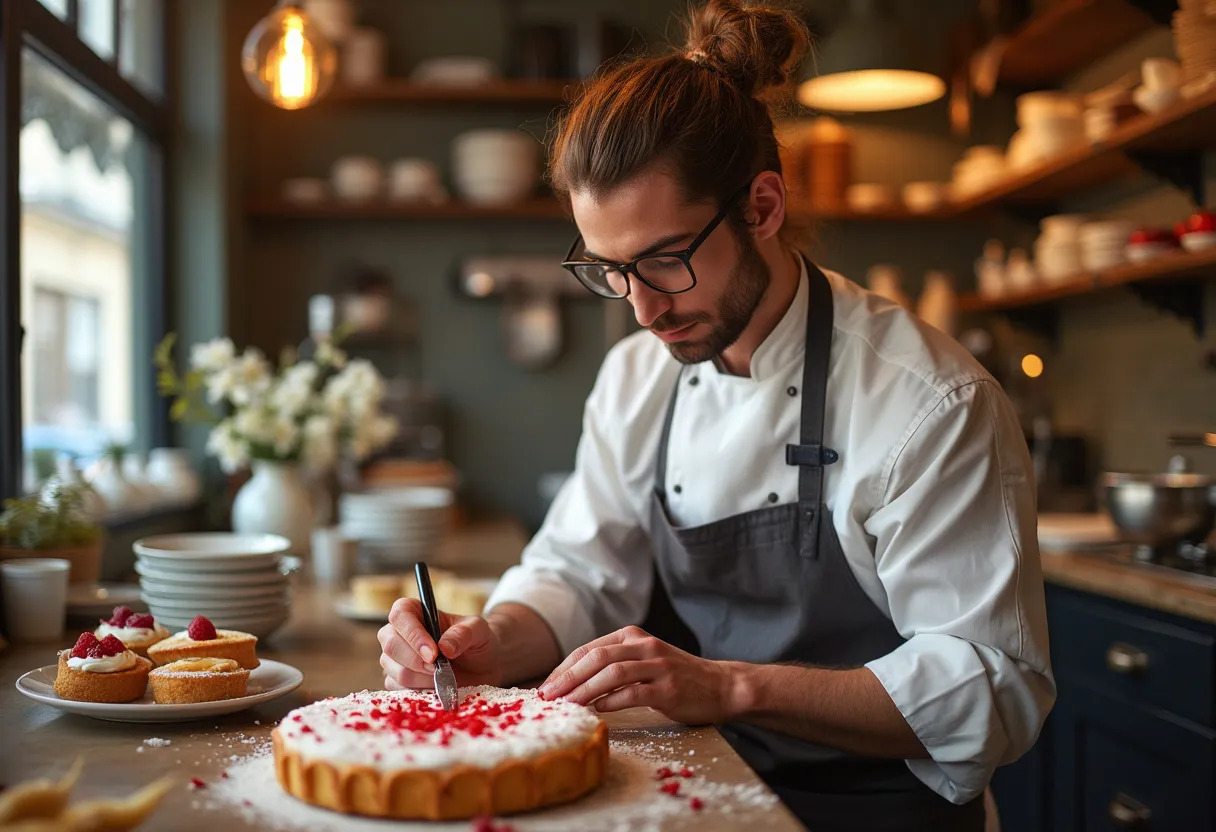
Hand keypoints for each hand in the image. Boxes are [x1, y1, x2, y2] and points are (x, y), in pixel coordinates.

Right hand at [378, 597, 502, 689]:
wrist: (482, 668)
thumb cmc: (477, 642)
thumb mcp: (479, 630)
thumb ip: (464, 633)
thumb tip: (444, 647)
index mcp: (415, 612)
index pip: (400, 614)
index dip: (412, 634)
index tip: (433, 653)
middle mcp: (399, 633)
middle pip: (390, 644)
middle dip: (416, 660)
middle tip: (440, 668)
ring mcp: (396, 659)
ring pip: (394, 670)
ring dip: (422, 678)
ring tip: (443, 675)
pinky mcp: (397, 681)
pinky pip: (397, 689)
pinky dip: (419, 691)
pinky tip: (436, 686)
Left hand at [538, 626, 742, 724]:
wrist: (721, 686)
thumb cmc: (676, 677)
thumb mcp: (644, 661)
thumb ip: (614, 665)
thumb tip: (572, 683)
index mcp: (633, 636)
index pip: (589, 648)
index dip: (564, 667)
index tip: (545, 686)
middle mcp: (644, 646)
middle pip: (596, 657)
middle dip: (567, 677)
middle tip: (547, 696)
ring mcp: (658, 666)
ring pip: (612, 673)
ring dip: (584, 689)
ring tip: (566, 705)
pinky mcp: (668, 688)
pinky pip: (633, 692)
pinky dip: (612, 701)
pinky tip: (598, 710)